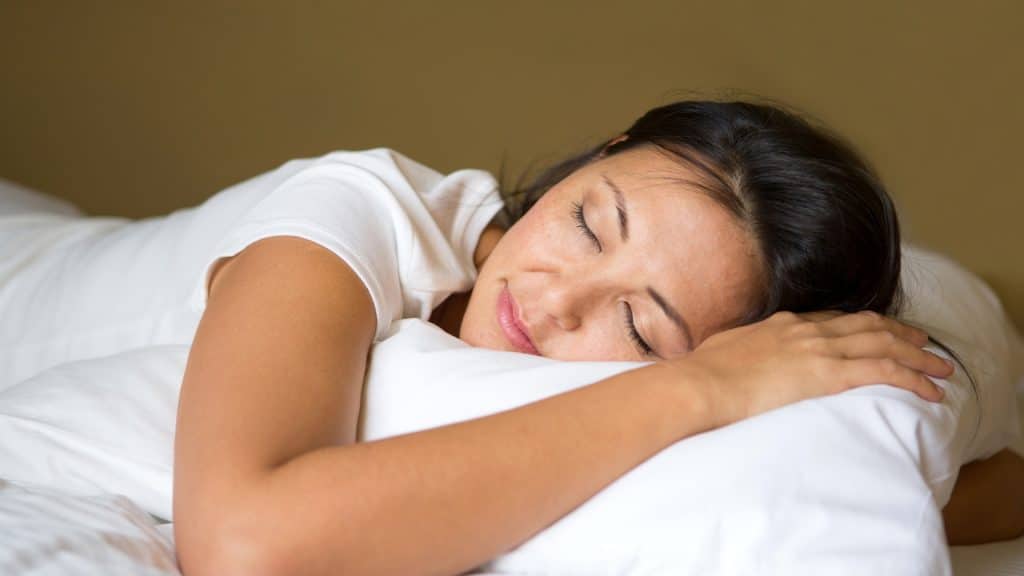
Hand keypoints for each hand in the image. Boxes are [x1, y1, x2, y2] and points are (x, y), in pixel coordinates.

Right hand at [668, 310, 955, 427]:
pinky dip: (912, 377)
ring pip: (885, 344)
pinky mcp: (827, 374)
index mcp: (782, 325)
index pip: (833, 319)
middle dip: (900, 332)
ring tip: (940, 367)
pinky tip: (930, 389)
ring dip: (918, 355)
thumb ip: (738, 351)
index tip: (878, 331)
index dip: (862, 325)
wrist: (700, 384)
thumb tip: (729, 360)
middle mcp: (806, 330)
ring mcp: (818, 349)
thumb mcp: (721, 352)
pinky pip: (883, 371)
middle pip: (867, 325)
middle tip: (923, 341)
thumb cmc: (701, 375)